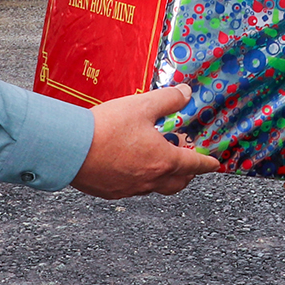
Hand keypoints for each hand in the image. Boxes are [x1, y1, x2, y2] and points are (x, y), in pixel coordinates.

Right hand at [70, 84, 219, 199]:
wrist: (70, 148)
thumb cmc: (106, 128)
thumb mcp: (142, 105)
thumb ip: (168, 99)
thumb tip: (185, 93)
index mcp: (163, 160)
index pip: (194, 164)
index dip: (206, 163)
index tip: (214, 164)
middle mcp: (150, 179)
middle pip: (178, 183)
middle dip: (188, 174)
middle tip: (189, 164)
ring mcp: (130, 188)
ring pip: (155, 187)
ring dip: (163, 176)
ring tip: (159, 160)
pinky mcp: (111, 192)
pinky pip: (134, 189)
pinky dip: (141, 179)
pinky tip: (132, 166)